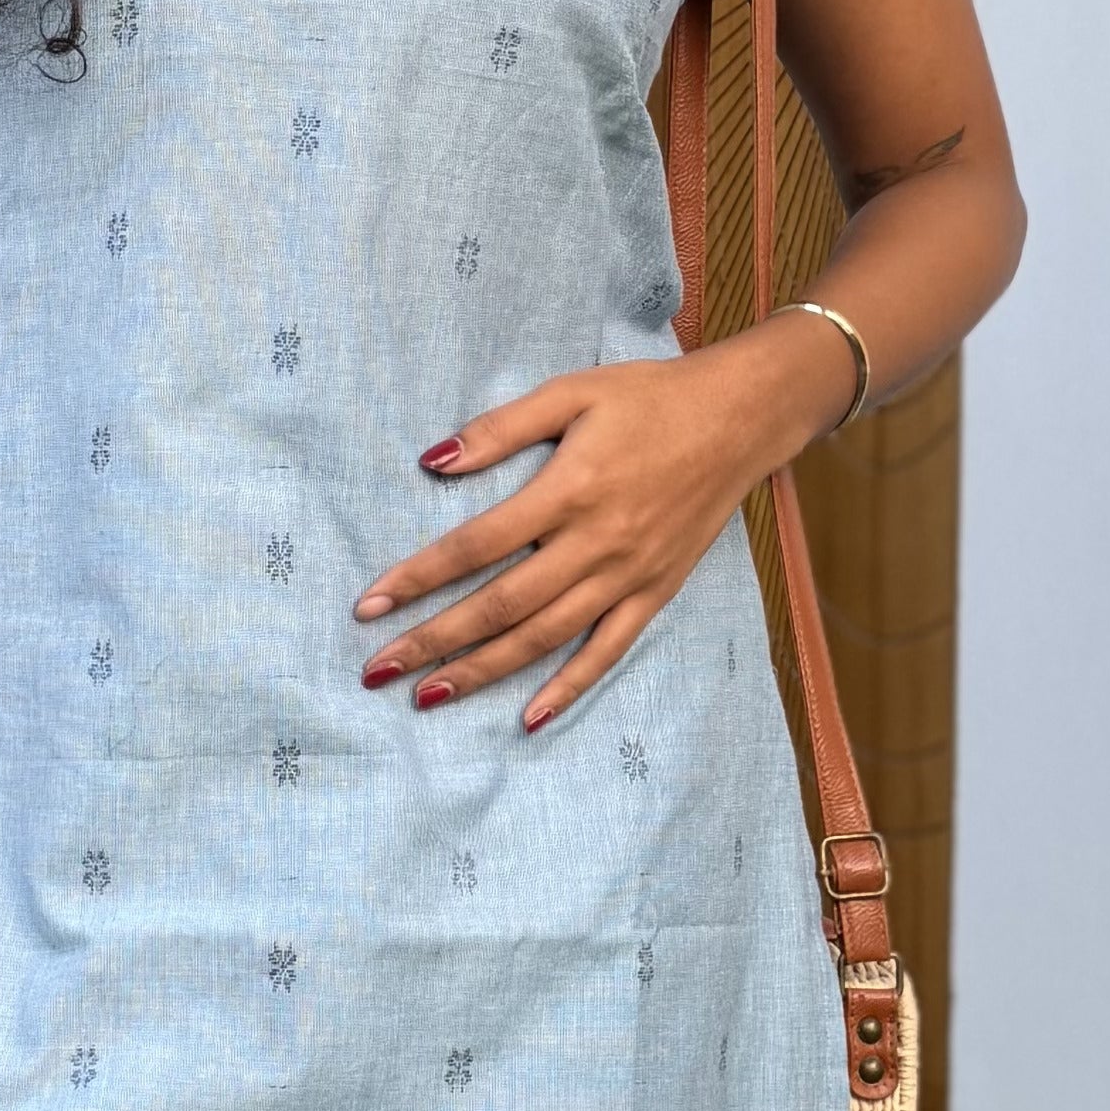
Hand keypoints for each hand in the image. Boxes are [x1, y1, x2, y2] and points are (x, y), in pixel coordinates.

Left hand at [353, 330, 845, 729]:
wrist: (740, 418)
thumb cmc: (649, 397)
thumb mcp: (571, 392)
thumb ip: (500, 429)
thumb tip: (432, 462)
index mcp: (568, 491)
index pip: (475, 546)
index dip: (418, 578)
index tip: (369, 605)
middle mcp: (595, 544)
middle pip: (501, 605)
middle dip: (435, 641)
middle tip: (378, 670)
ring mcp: (627, 576)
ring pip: (545, 638)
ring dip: (483, 671)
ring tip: (429, 696)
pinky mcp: (655, 593)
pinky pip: (606, 651)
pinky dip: (568, 688)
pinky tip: (528, 718)